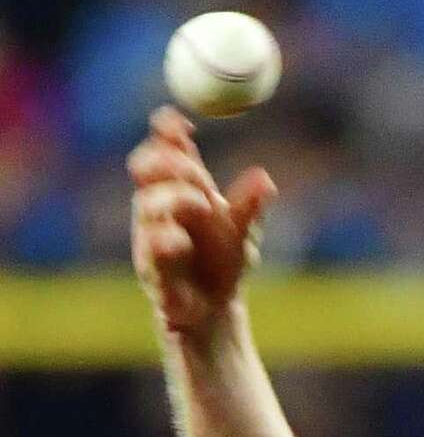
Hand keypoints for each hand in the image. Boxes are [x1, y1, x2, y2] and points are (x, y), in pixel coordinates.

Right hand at [128, 104, 276, 333]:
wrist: (217, 314)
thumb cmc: (222, 265)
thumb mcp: (243, 232)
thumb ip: (249, 206)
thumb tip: (265, 179)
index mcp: (179, 190)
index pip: (165, 150)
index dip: (167, 132)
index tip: (180, 122)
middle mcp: (159, 210)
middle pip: (145, 169)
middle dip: (166, 161)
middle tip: (195, 168)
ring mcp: (152, 240)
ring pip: (145, 207)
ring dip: (171, 198)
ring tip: (201, 203)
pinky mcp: (154, 275)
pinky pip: (152, 255)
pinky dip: (166, 242)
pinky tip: (180, 242)